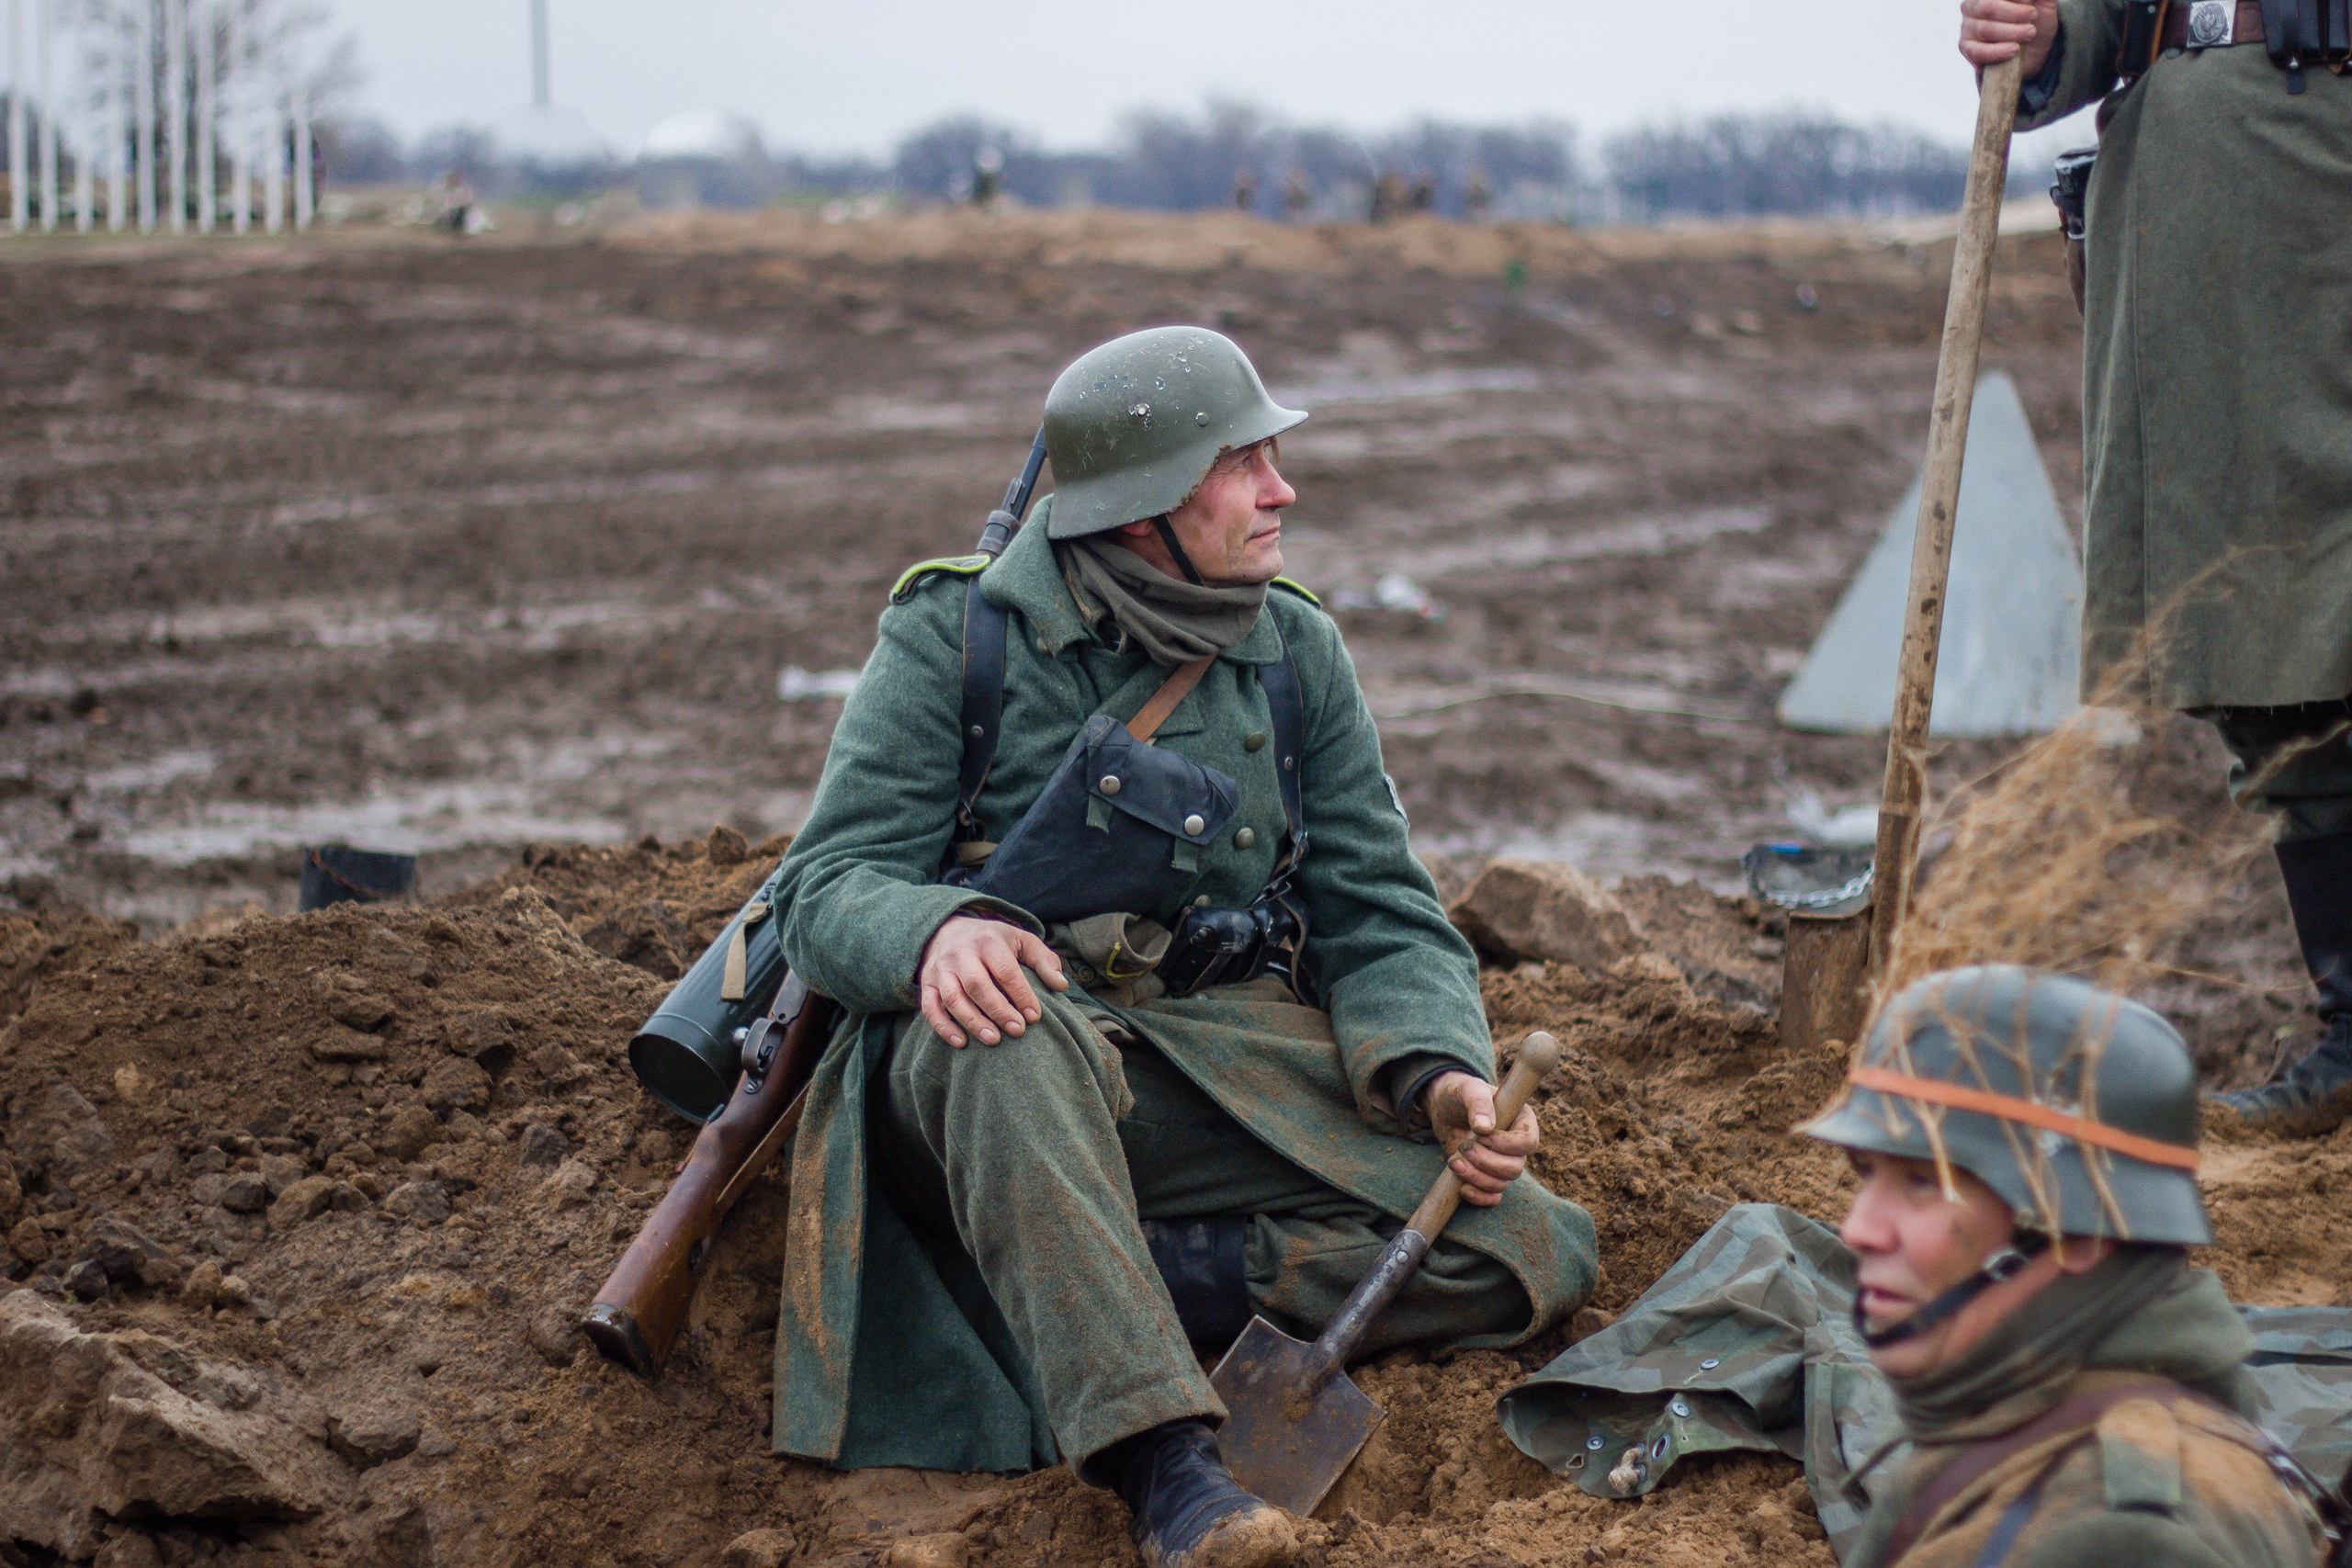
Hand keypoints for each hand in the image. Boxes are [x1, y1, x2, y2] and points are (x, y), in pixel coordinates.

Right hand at [917, 914, 1067, 1047]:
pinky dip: (943, 1027)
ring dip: (973, 1021)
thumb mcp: (1021, 940)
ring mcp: (941, 969)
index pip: (1005, 970)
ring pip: (953, 998)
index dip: (1020, 994)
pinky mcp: (926, 983)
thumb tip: (1061, 986)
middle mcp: (961, 953)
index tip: (1034, 1016)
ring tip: (993, 1040)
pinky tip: (961, 1042)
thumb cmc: (993, 941)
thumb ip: (1044, 961)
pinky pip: (930, 1008)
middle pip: (977, 984)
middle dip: (998, 1010)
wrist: (947, 930)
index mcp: (988, 941)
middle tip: (1017, 1031)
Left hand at [1424, 1070, 1538, 1206]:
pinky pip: (1493, 1197)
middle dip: (1486, 1162)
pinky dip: (1479, 1197)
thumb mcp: (1468, 1089)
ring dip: (1477, 1178)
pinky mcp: (1487, 1176)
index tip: (1481, 1136)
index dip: (1505, 1145)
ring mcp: (1502, 1162)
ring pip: (1502, 1183)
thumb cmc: (1460, 1094)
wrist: (1444, 1107)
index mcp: (1521, 1121)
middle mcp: (1516, 1145)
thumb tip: (1485, 1127)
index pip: (1528, 1143)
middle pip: (1515, 1168)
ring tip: (1454, 1163)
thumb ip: (1478, 1103)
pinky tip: (1461, 1188)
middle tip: (1463, 1148)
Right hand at [1960, 0, 2058, 75]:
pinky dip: (1997, 51)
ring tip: (2030, 33)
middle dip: (2014, 13)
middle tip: (2033, 16)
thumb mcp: (2042, 2)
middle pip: (1987, 7)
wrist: (2032, 48)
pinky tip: (2013, 49)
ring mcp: (1967, 28)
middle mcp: (1972, 6)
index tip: (2030, 2)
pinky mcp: (1967, 49)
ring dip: (2011, 32)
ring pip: (1985, 30)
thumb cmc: (2033, 20)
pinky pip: (1978, 52)